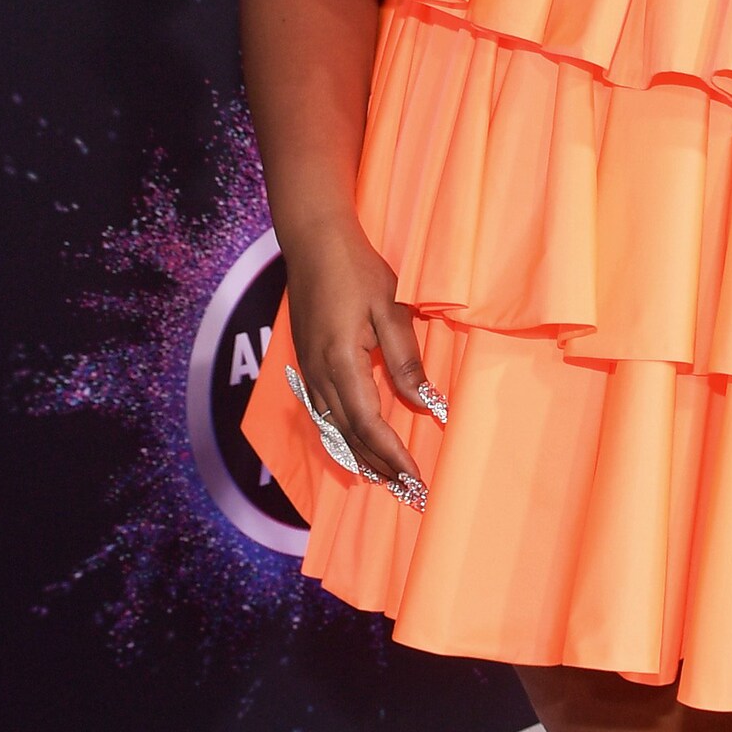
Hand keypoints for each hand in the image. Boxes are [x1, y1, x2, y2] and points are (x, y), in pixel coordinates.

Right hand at [279, 213, 441, 489]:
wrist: (312, 241)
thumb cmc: (356, 268)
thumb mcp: (391, 308)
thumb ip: (404, 358)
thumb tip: (425, 403)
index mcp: (340, 362)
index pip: (368, 423)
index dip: (391, 453)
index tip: (414, 475)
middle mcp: (318, 374)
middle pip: (348, 435)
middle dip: (378, 465)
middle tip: (408, 491)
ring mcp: (307, 371)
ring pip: (332, 429)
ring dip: (359, 456)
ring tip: (386, 479)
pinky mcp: (306, 363)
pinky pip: (322, 414)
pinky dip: (342, 437)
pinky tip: (355, 446)